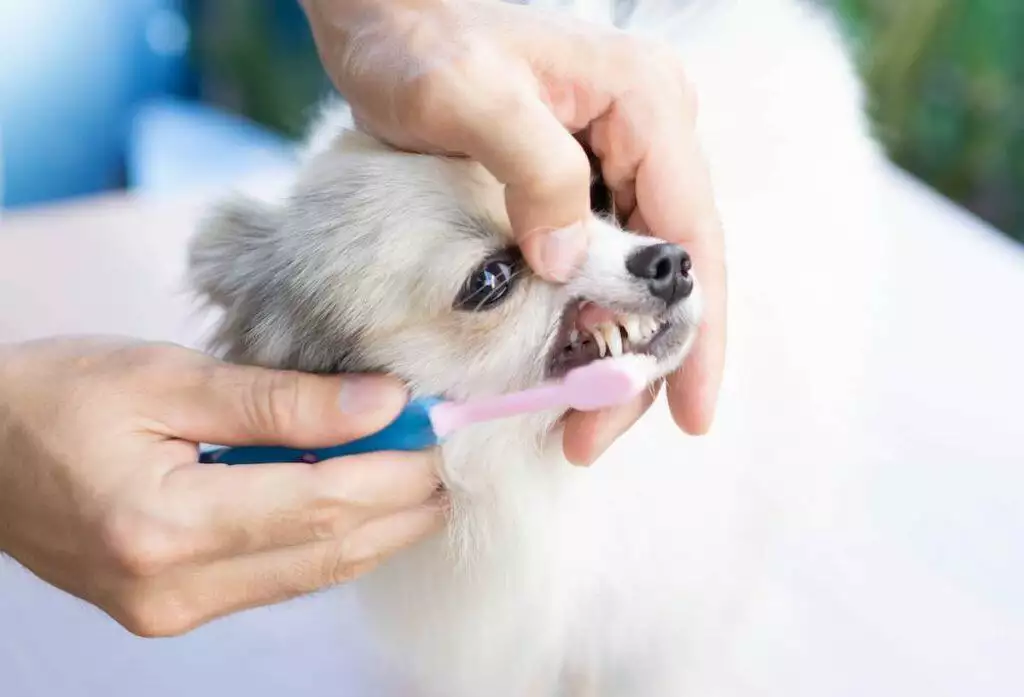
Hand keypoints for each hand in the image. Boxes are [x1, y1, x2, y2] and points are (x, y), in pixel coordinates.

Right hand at [0, 338, 442, 636]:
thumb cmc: (55, 395)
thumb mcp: (166, 377)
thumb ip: (280, 399)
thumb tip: (382, 402)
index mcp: (164, 522)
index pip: (322, 500)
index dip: (397, 467)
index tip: (444, 427)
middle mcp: (172, 587)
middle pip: (330, 549)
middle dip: (404, 503)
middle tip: (452, 457)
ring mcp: (171, 611)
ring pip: (312, 574)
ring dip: (377, 528)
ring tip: (423, 480)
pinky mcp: (170, 611)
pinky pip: (278, 580)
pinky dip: (329, 543)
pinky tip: (361, 507)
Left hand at [301, 0, 725, 463]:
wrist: (382, 14)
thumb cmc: (419, 40)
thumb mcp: (471, 98)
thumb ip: (534, 175)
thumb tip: (568, 267)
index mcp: (644, 107)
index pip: (692, 235)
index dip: (696, 331)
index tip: (689, 414)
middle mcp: (646, 135)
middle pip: (669, 271)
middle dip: (642, 360)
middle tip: (590, 437)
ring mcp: (614, 159)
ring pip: (635, 277)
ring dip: (608, 350)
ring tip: (572, 421)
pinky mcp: (575, 179)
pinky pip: (597, 264)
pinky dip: (580, 320)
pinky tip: (556, 367)